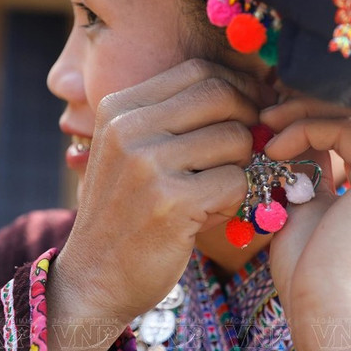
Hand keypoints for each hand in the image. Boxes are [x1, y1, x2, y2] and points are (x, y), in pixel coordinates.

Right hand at [51, 59, 273, 324]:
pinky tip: (208, 216)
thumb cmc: (126, 213)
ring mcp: (148, 163)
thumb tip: (254, 90)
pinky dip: (234, 200)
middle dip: (251, 118)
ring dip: (241, 166)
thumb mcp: (134, 152)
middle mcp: (129, 128)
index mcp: (120, 108)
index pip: (198, 71)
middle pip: (221, 95)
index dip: (238, 85)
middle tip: (256, 145)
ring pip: (236, 138)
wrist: (93, 279)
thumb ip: (178, 119)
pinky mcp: (171, 201)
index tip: (257, 105)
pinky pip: (236, 182)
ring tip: (216, 190)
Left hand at [260, 98, 350, 317]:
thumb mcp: (308, 211)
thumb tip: (291, 137)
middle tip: (269, 109)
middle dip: (312, 107)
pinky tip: (277, 148)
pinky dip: (307, 128)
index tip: (273, 121)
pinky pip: (346, 127)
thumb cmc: (312, 277)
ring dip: (306, 113)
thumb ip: (310, 173)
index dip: (316, 119)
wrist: (328, 315)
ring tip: (267, 123)